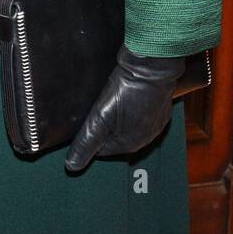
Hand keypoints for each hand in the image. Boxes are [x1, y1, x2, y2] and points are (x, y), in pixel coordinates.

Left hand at [64, 44, 185, 172]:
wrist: (151, 67)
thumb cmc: (126, 90)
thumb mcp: (99, 117)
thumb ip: (86, 142)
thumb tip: (71, 166)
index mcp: (129, 145)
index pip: (101, 150)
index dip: (90, 135)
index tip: (87, 119)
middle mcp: (145, 140)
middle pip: (115, 140)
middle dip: (105, 129)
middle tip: (98, 108)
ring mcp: (155, 127)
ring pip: (128, 128)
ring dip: (119, 120)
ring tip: (112, 102)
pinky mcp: (160, 113)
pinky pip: (141, 118)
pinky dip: (133, 112)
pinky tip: (127, 98)